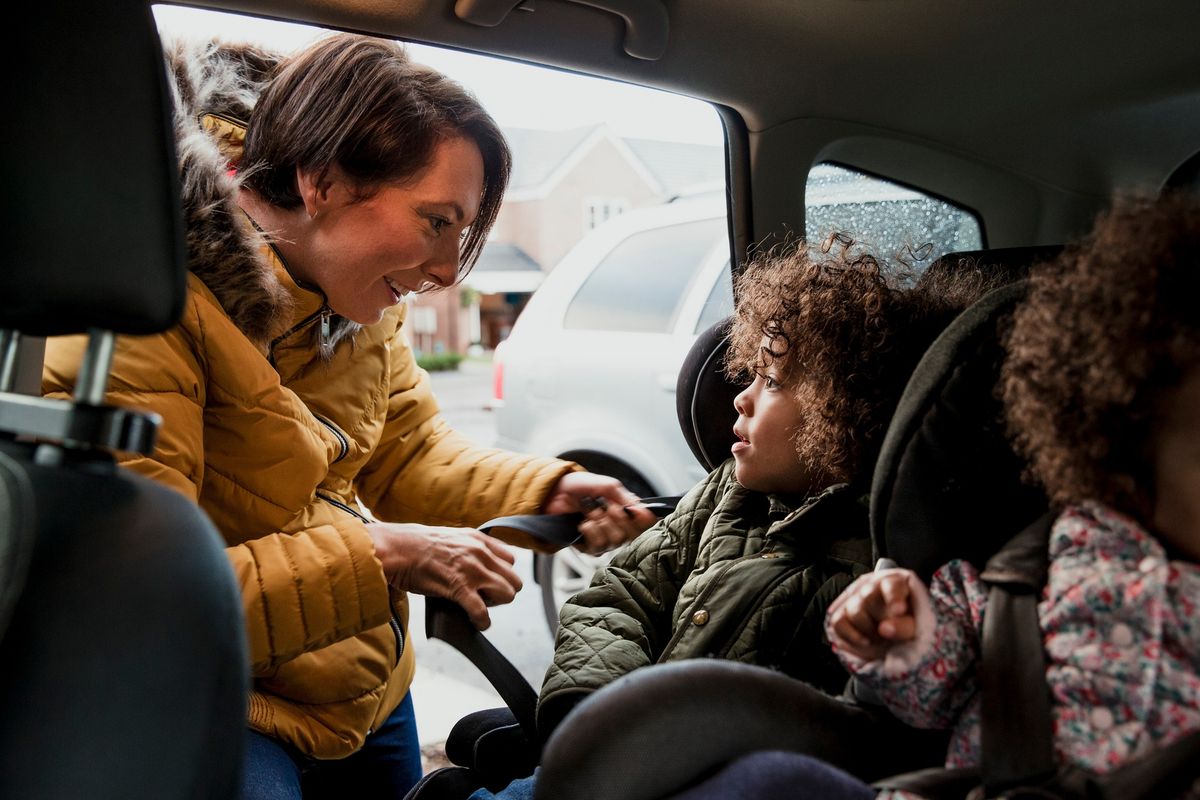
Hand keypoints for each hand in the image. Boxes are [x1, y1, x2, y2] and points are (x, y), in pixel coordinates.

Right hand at [366, 522, 521, 629]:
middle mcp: (481, 553)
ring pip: (507, 594)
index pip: (511, 559)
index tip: (490, 581)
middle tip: (485, 597)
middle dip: (502, 592)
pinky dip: (482, 622)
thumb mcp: (452, 536)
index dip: (502, 573)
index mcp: (479, 539)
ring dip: (496, 605)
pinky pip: (482, 612)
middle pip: (514, 580)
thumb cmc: (417, 545)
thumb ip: (470, 548)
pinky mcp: (459, 588)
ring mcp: (472, 571)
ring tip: (479, 607)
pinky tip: (477, 623)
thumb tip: (478, 563)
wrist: (397, 549)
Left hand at [541, 472, 657, 553]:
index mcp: (625, 512)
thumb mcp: (606, 485)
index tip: (637, 511)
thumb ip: (623, 496)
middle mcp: (618, 528)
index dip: (644, 519)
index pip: (644, 523)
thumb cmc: (579, 487)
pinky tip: (584, 522)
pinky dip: (591, 532)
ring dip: (602, 523)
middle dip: (619, 519)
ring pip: (615, 541)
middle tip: (606, 506)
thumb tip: (639, 508)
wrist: (554, 492)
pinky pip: (598, 547)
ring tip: (591, 512)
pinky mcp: (588, 547)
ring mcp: (604, 539)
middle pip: (632, 534)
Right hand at [827, 569, 919, 661]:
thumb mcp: (918, 627)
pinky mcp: (840, 614)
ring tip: (883, 640)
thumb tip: (885, 628)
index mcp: (894, 582)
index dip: (894, 597)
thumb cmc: (909, 627)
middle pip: (869, 598)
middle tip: (894, 633)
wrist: (894, 636)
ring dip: (869, 631)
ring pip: (854, 611)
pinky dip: (851, 636)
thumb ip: (905, 627)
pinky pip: (838, 622)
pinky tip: (866, 642)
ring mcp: (853, 598)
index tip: (898, 611)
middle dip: (882, 621)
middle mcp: (871, 586)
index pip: (891, 585)